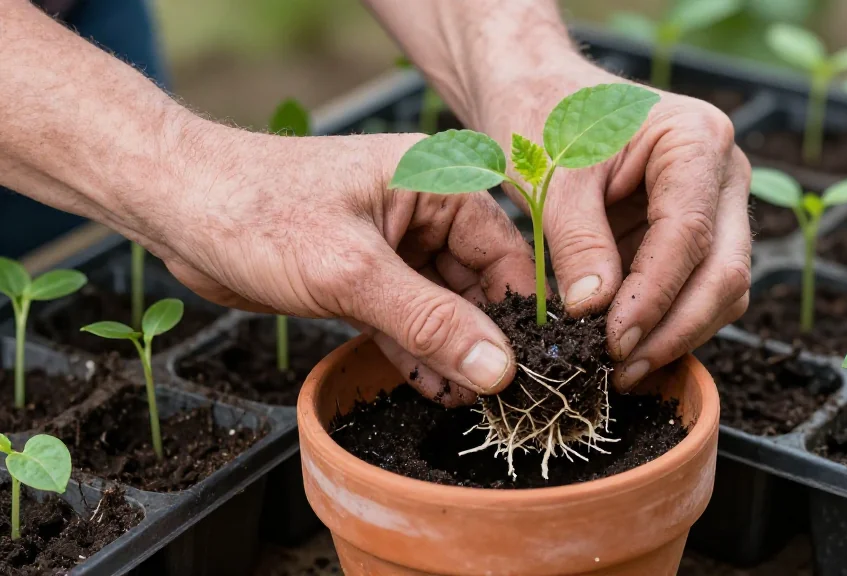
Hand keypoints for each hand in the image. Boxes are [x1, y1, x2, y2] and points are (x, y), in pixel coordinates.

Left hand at [149, 118, 536, 405]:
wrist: (179, 208)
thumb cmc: (258, 213)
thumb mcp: (352, 272)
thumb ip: (429, 321)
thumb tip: (498, 366)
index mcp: (437, 183)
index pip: (504, 253)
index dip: (519, 313)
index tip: (530, 370)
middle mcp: (424, 211)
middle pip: (477, 284)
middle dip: (485, 340)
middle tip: (500, 399)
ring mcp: (394, 245)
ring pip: (442, 307)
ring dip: (452, 353)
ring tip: (469, 403)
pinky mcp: (363, 276)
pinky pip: (407, 318)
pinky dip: (417, 351)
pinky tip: (433, 388)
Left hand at [476, 57, 751, 391]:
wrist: (539, 96)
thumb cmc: (542, 118)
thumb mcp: (550, 176)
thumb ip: (576, 240)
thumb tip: (594, 312)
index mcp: (695, 138)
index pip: (688, 232)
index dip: (653, 295)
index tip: (613, 339)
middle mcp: (722, 173)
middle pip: (723, 270)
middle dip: (673, 328)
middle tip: (619, 367)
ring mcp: (716, 206)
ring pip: (722, 291)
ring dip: (675, 336)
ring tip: (619, 368)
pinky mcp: (697, 237)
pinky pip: (699, 292)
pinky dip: (668, 325)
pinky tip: (627, 350)